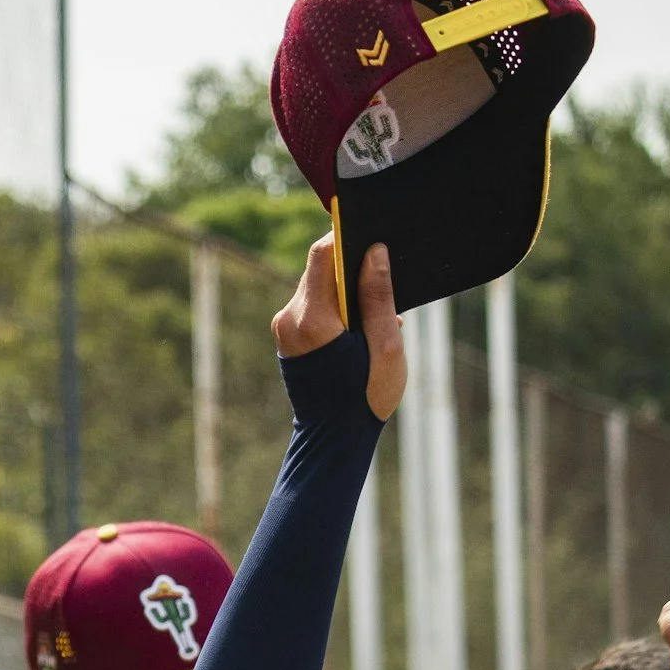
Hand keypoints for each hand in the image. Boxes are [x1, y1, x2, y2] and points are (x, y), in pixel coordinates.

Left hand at [275, 236, 405, 419]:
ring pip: (317, 287)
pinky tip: (362, 324)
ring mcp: (284, 327)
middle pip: (319, 269)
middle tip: (384, 270)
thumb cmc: (364, 397)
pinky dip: (337, 306)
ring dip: (346, 288)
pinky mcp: (287, 335)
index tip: (371, 229)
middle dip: (351, 265)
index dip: (346, 235)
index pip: (323, 255)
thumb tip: (375, 252)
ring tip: (378, 308)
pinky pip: (313, 306)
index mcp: (312, 319)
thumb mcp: (384, 345)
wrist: (333, 439)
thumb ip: (377, 295)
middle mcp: (289, 318)